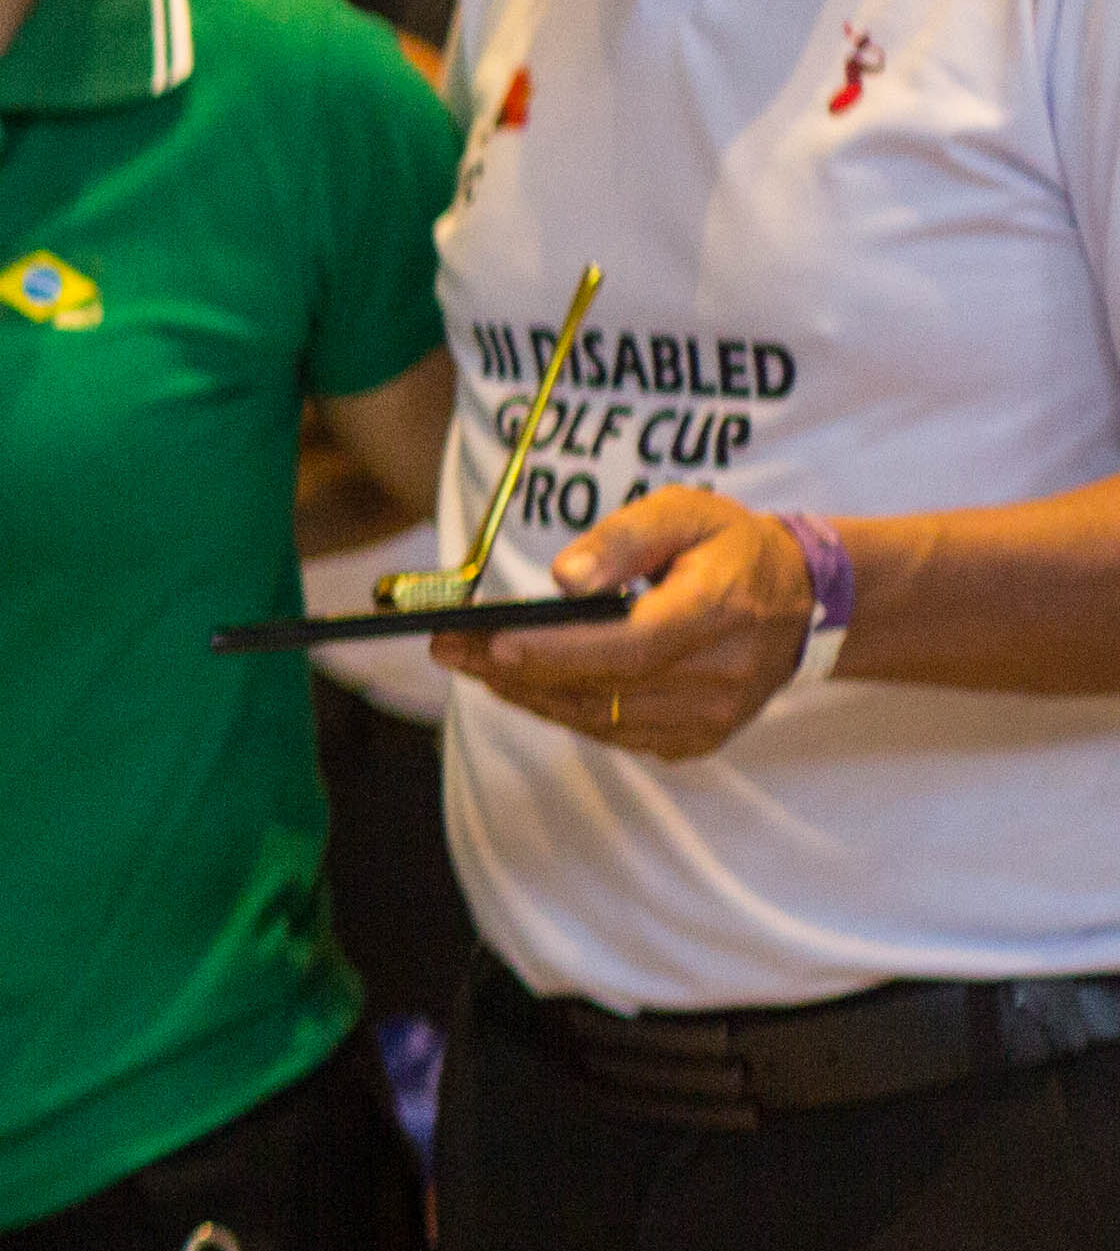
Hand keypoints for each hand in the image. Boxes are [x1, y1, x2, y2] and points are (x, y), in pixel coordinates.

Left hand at [437, 485, 816, 761]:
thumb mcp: (683, 512)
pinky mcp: (699, 738)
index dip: (557, 650)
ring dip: (526, 693)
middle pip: (602, 686)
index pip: (630, 644)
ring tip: (468, 663)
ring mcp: (714, 716)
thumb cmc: (729, 547)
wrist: (803, 601)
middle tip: (448, 647)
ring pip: (599, 717)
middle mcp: (722, 675)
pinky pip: (615, 733)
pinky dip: (562, 709)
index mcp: (721, 610)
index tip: (491, 641)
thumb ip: (623, 538)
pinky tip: (521, 684)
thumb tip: (564, 578)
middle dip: (513, 668)